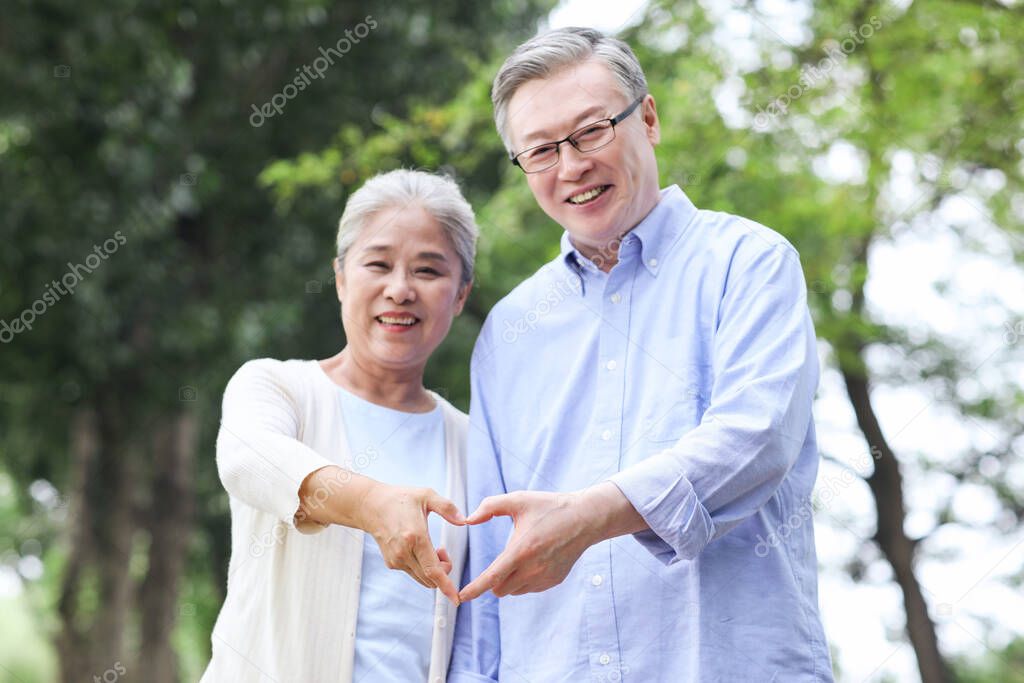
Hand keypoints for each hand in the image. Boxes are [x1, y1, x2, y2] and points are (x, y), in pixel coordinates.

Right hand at [359, 483, 464, 604]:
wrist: (371, 506)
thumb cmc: (401, 499)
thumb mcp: (426, 495)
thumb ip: (448, 508)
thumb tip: (464, 521)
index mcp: (415, 537)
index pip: (433, 570)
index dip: (446, 585)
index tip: (456, 599)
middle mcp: (404, 552)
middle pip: (431, 578)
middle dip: (444, 570)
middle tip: (442, 549)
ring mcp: (396, 560)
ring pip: (423, 579)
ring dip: (433, 570)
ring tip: (431, 548)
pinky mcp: (391, 563)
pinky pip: (414, 573)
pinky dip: (423, 568)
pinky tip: (419, 550)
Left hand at [457, 490, 596, 601]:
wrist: (585, 518)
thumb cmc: (550, 507)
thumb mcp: (519, 500)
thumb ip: (490, 506)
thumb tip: (469, 519)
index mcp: (521, 549)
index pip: (492, 577)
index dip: (475, 589)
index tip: (461, 596)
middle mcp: (533, 568)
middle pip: (500, 589)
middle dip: (493, 581)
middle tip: (498, 563)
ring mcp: (545, 577)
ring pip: (515, 591)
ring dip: (509, 581)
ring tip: (518, 558)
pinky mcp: (554, 580)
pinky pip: (530, 588)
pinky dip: (524, 580)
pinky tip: (532, 561)